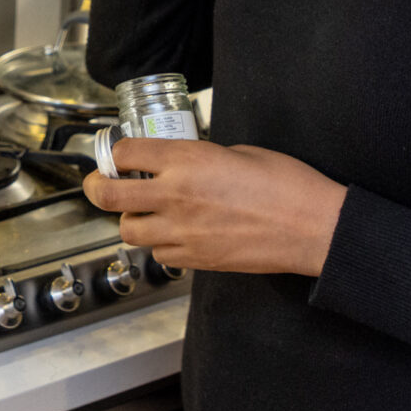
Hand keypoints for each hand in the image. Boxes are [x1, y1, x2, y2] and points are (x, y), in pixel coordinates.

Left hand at [84, 138, 345, 275]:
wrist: (312, 228)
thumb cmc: (287, 185)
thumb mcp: (240, 151)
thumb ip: (202, 157)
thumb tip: (185, 162)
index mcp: (188, 160)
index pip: (125, 153)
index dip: (116, 152)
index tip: (117, 154)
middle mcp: (175, 195)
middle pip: (109, 196)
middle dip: (97, 188)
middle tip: (100, 184)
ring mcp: (183, 232)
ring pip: (129, 231)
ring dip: (130, 220)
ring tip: (143, 212)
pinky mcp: (196, 259)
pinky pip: (159, 253)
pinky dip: (159, 244)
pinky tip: (174, 234)